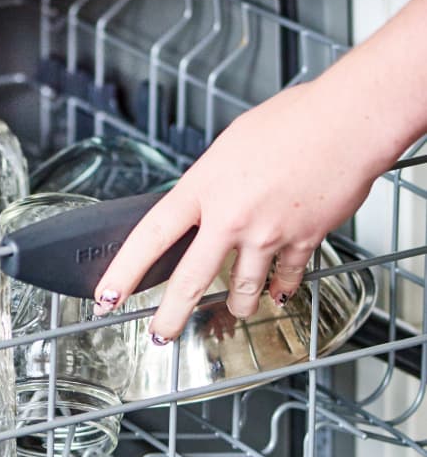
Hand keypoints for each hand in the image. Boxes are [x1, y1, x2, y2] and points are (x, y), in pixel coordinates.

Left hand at [92, 79, 379, 341]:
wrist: (348, 121)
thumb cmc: (294, 120)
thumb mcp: (230, 145)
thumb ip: (212, 182)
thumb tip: (204, 203)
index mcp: (203, 186)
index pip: (151, 236)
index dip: (125, 271)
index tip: (107, 295)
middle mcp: (230, 217)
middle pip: (190, 281)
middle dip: (170, 317)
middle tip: (159, 336)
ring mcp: (266, 234)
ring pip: (242, 291)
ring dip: (236, 306)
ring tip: (233, 311)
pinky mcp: (302, 242)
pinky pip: (285, 281)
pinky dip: (280, 290)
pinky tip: (276, 293)